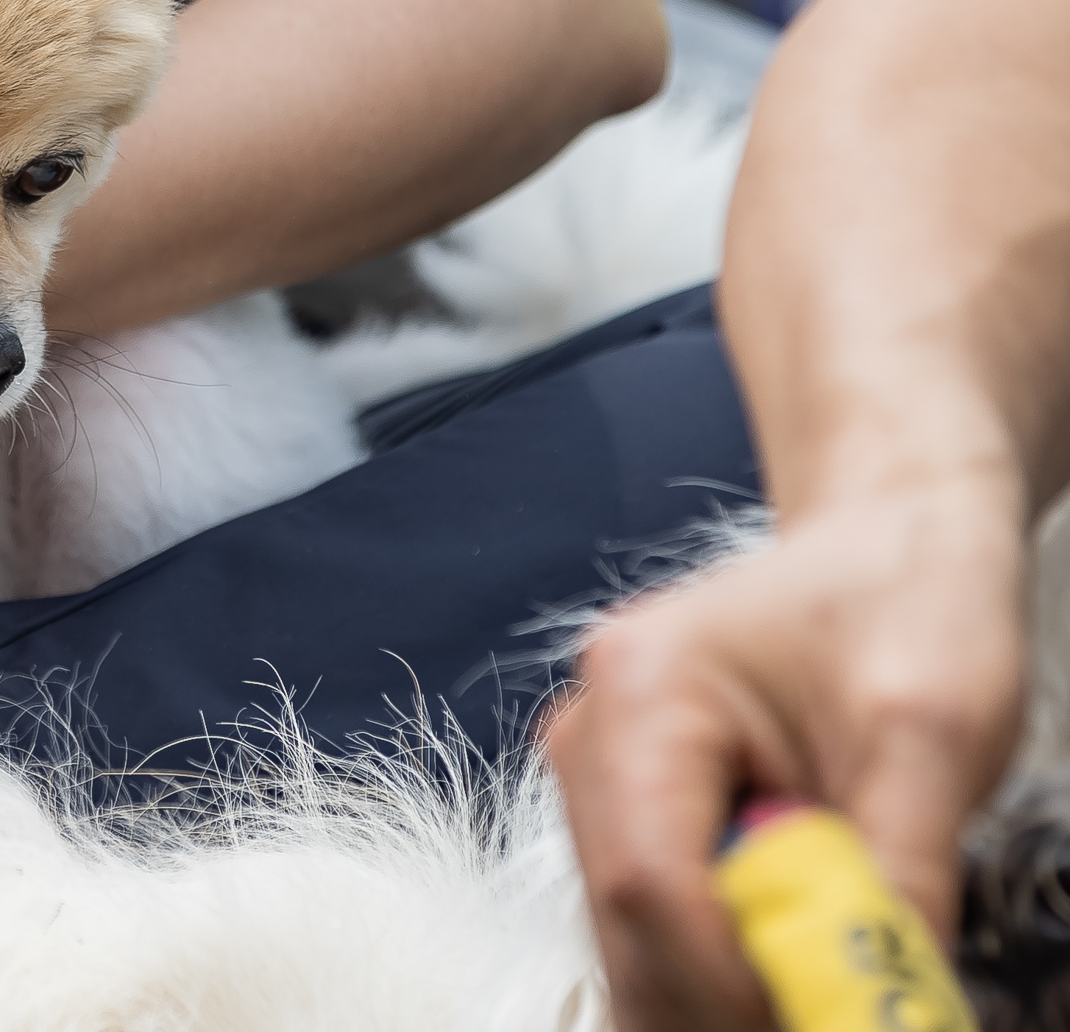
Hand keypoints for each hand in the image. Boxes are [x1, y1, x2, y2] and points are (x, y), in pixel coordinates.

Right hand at [545, 493, 1024, 1029]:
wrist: (889, 542)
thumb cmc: (908, 605)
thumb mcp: (935, 735)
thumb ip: (896, 875)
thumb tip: (876, 1012)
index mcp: (644, 689)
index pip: (650, 876)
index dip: (729, 976)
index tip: (830, 1015)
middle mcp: (592, 733)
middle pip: (622, 918)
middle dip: (722, 999)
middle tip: (835, 1015)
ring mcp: (599, 773)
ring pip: (628, 934)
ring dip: (721, 987)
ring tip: (826, 981)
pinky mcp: (628, 808)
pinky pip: (651, 919)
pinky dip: (716, 969)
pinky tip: (786, 964)